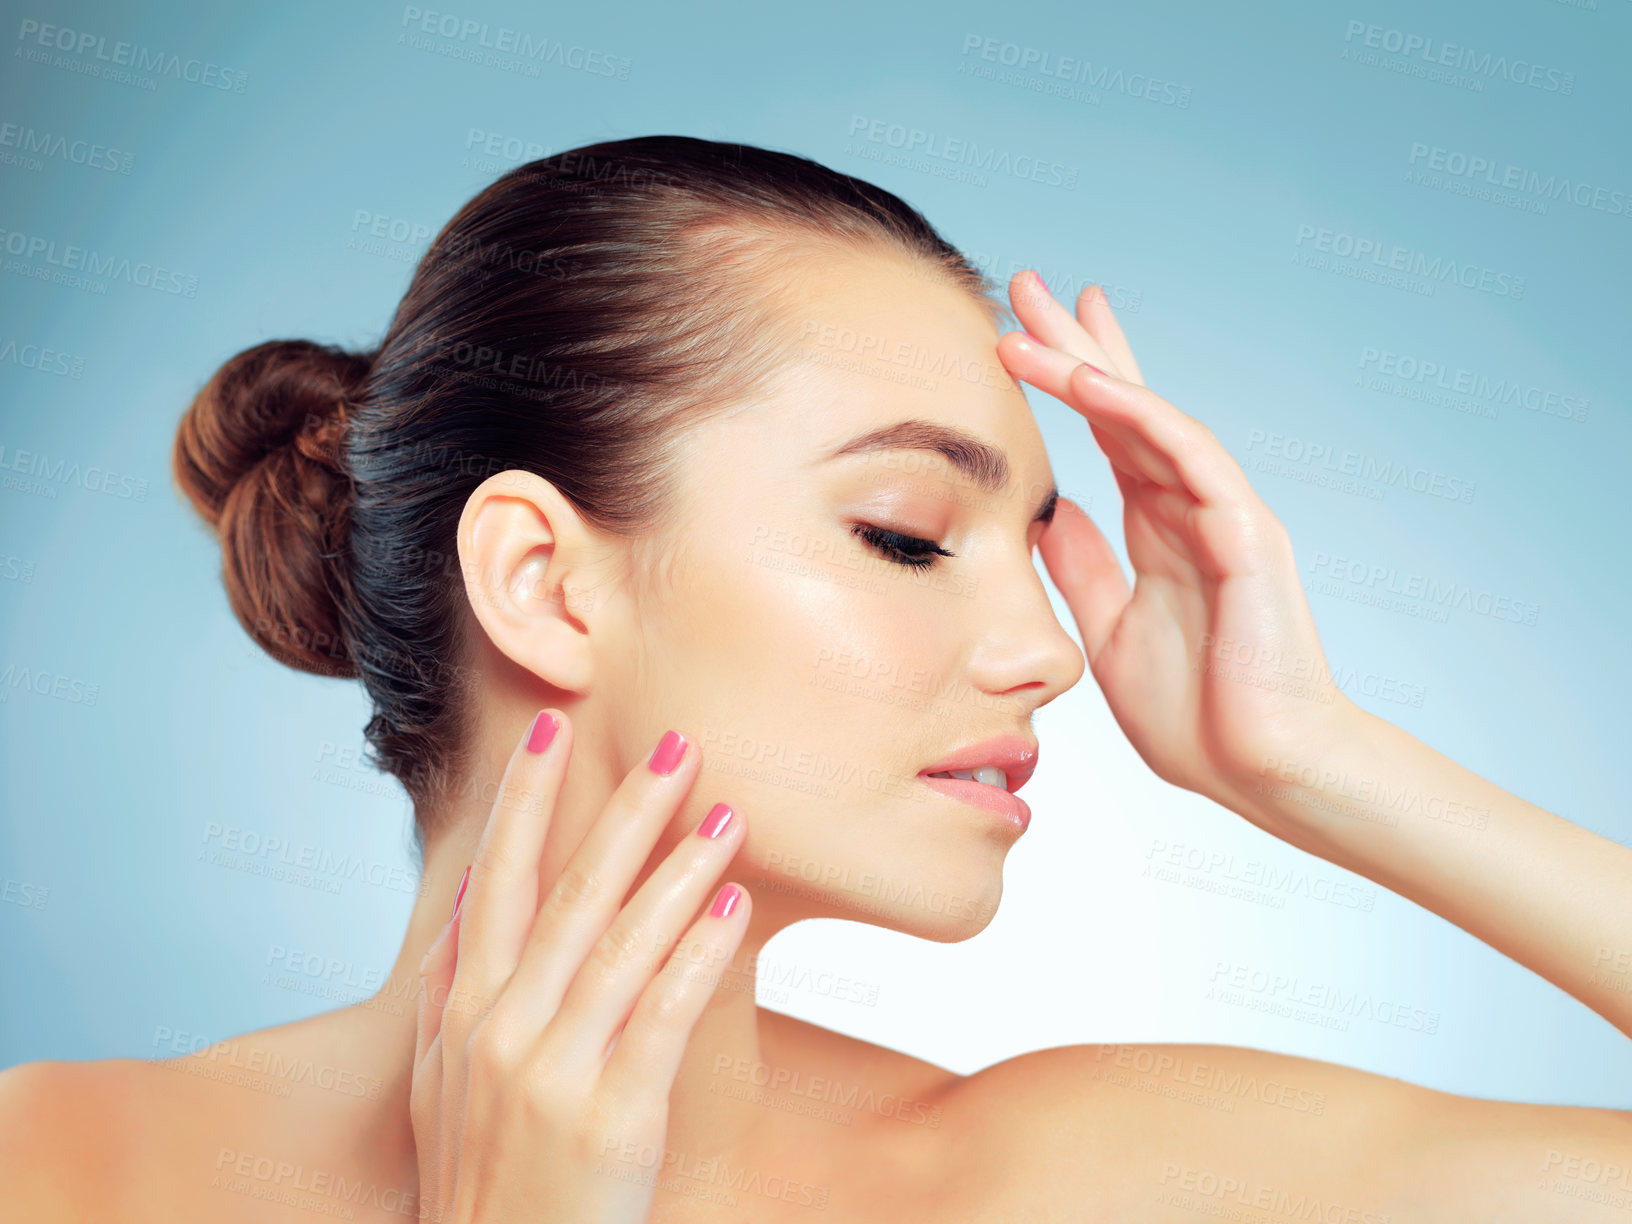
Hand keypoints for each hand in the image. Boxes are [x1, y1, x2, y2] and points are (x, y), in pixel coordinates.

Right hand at [412, 715, 748, 1221]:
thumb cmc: (482, 1185)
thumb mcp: (436, 1087)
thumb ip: (444, 994)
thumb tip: (463, 908)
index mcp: (462, 1014)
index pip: (495, 882)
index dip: (523, 802)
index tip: (551, 728)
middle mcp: (499, 1030)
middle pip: (565, 896)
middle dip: (622, 812)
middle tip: (675, 743)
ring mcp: (550, 1074)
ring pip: (619, 944)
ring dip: (677, 868)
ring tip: (727, 812)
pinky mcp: (609, 1118)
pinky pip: (660, 1015)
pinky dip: (698, 954)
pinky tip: (733, 907)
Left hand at [995, 271, 1359, 822]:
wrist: (1262, 771)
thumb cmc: (1200, 715)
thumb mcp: (1112, 630)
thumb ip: (1084, 569)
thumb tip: (1045, 516)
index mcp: (1159, 528)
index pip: (1110, 435)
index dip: (1072, 381)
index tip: (1023, 335)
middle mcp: (1191, 507)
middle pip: (1127, 405)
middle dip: (1077, 344)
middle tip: (1023, 285)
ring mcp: (1223, 514)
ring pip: (1151, 418)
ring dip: (1089, 367)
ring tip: (1032, 324)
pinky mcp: (1246, 534)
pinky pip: (1190, 457)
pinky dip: (1141, 415)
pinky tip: (1094, 382)